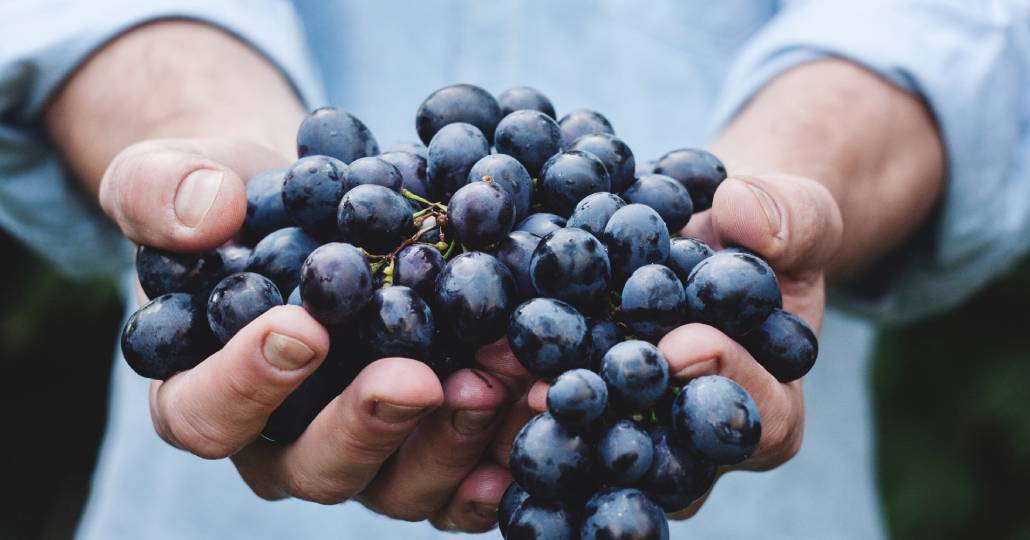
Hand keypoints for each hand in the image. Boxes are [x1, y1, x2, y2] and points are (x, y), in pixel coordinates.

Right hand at [102, 138, 527, 532]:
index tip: (303, 328)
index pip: (206, 414)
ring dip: (452, 440)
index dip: (248, 384)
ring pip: (400, 484)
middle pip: (316, 467)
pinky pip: (462, 479)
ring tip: (499, 379)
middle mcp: (283, 442)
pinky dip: (500, 457)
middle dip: (370, 425)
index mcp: (203, 392)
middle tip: (417, 378)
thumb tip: (207, 214)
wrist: (314, 207)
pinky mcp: (426, 445)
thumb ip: (161, 192)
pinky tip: (535, 416)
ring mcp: (363, 452)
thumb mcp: (173, 175)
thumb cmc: (233, 201)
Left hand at [520, 173, 842, 518]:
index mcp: (769, 406)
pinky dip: (508, 398)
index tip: (683, 345)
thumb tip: (744, 213)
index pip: (760, 418)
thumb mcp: (796, 214)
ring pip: (594, 451)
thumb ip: (790, 216)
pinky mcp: (581, 413)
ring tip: (498, 382)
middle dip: (614, 420)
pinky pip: (549, 420)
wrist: (704, 238)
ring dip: (544, 421)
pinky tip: (470, 370)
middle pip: (664, 456)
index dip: (726, 383)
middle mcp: (696, 441)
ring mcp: (634, 433)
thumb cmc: (761, 234)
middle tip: (561, 390)